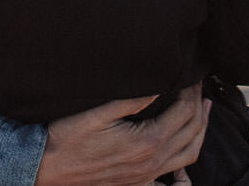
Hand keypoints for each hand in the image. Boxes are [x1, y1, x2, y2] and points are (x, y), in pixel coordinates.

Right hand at [35, 84, 208, 185]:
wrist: (46, 168)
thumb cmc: (68, 137)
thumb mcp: (99, 112)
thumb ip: (133, 98)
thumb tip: (160, 83)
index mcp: (147, 143)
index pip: (183, 112)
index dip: (190, 91)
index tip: (190, 74)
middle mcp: (152, 163)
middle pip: (191, 131)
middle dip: (198, 105)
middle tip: (198, 84)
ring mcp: (146, 177)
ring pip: (189, 155)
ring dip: (200, 130)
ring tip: (202, 109)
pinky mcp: (137, 183)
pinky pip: (173, 176)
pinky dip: (186, 160)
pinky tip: (184, 147)